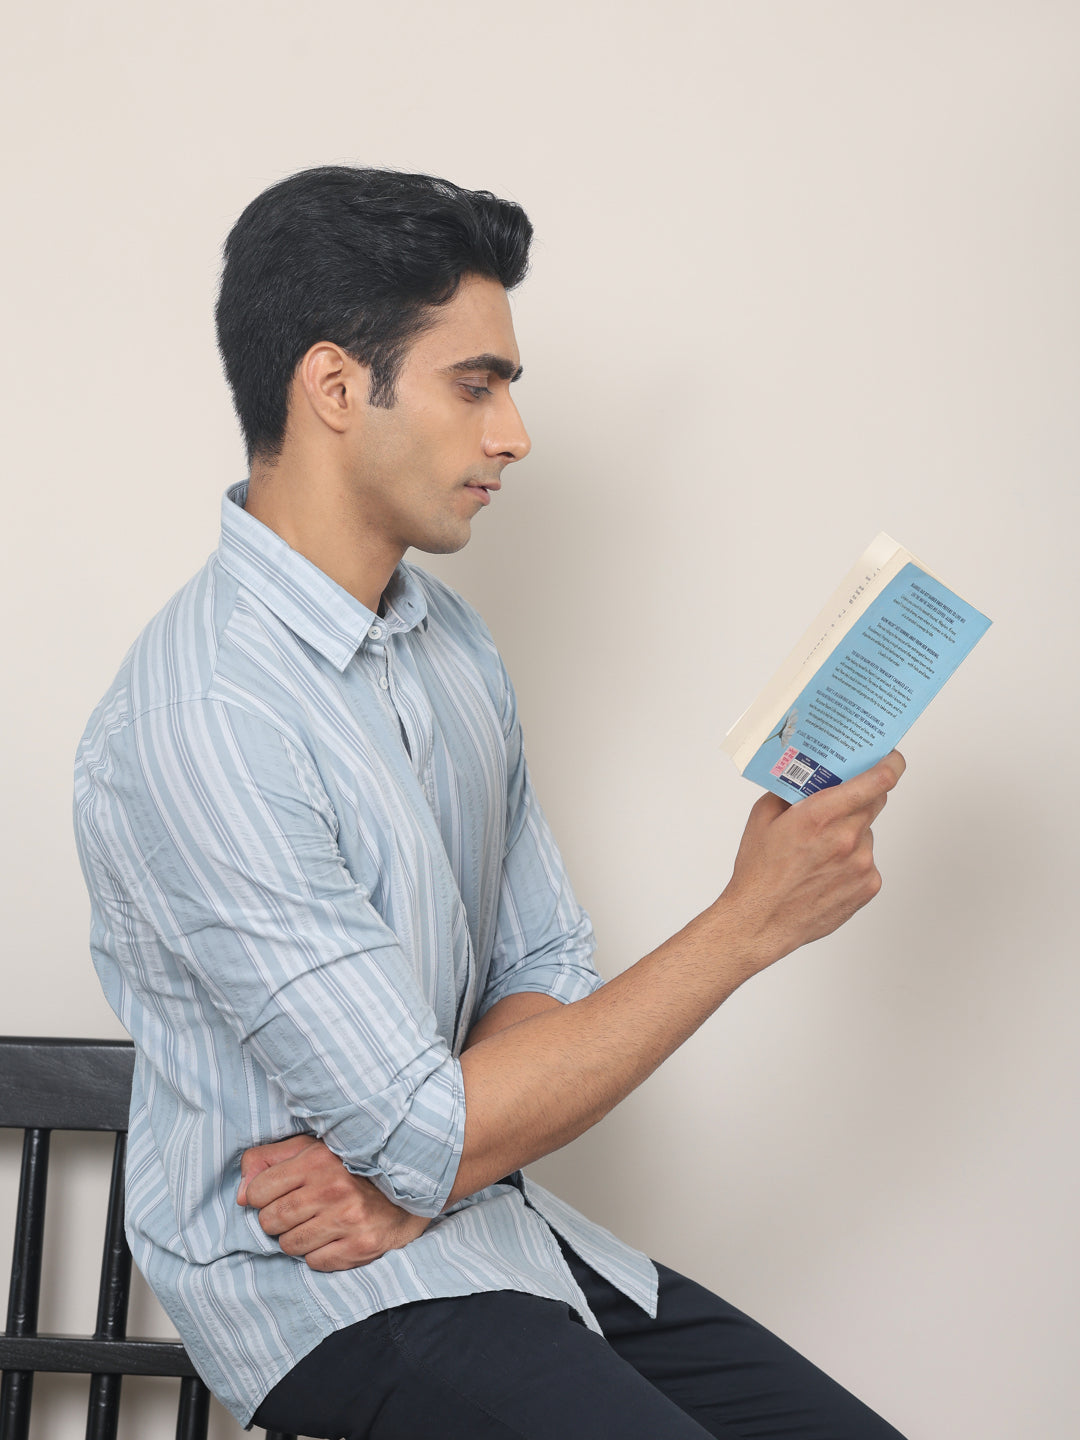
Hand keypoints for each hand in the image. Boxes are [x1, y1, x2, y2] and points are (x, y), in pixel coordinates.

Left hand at [237, 1135, 431, 1270]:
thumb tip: (239, 1194)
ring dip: (297, 1238)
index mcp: (317, 1160)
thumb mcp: (312, 1148)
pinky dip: (319, 1254)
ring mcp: (347, 1220)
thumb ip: (269, 1161)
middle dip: (275, 1220)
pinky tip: (334, 1236)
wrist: (412, 1183)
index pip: (257, 1191)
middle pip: (270, 1221)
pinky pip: (315, 1263)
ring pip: (289, 1245)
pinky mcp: (360, 1247)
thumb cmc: (354, 1165)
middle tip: (298, 1210)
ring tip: (317, 1223)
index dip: (260, 1196)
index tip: (277, 1194)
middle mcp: (332, 1189)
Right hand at [719, 751, 905, 968]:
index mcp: (821, 815)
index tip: (892, 756)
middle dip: (861, 796)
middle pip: (875, 801)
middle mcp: (847, 837)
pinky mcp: (868, 886)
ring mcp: (862, 863)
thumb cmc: (758, 873)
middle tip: (840, 801)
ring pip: (866, 833)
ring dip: (850, 833)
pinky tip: (826, 871)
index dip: (890, 763)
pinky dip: (851, 860)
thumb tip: (808, 777)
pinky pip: (866, 860)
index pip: (876, 781)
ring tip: (819, 851)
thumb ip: (790, 792)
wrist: (761, 921)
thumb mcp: (763, 818)